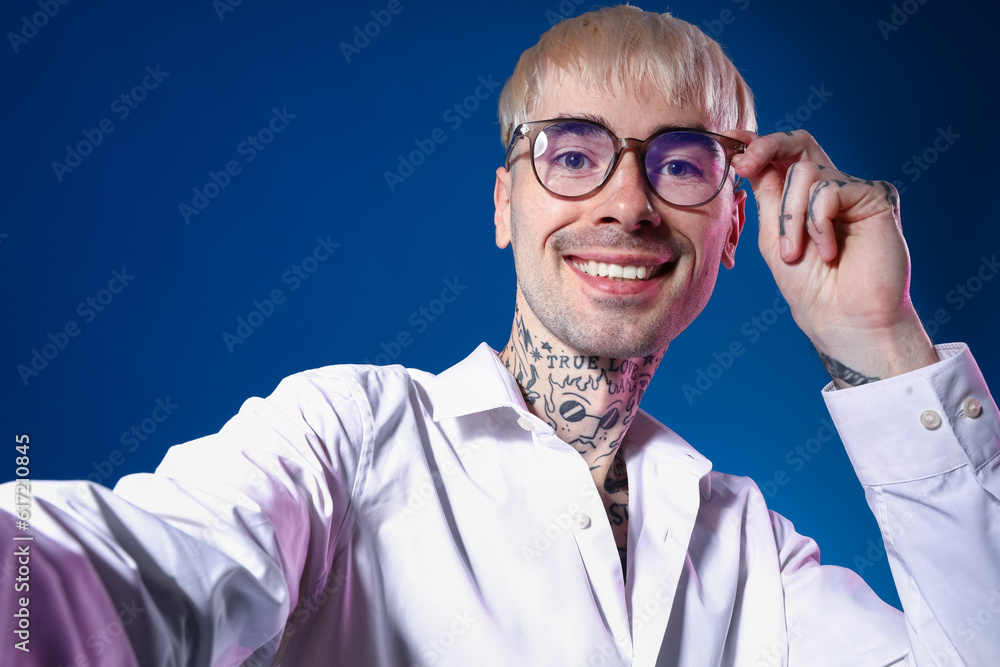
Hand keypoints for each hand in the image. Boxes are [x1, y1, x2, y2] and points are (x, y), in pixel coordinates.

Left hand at [729, 129, 937, 386]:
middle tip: (744, 164)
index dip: (756, 144)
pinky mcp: (876, 197)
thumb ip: (767, 197)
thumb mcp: (773, 237)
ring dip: (790, 218)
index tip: (730, 140)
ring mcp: (853, 191)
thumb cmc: (809, 286)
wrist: (843, 318)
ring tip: (796, 254)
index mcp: (802, 197)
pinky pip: (829, 191)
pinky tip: (828, 252)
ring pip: (805, 173)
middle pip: (799, 143)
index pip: (782, 157)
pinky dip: (817, 224)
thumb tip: (749, 156)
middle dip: (766, 147)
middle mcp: (830, 187)